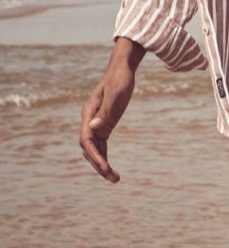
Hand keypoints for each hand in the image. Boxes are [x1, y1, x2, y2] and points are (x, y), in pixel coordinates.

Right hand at [79, 64, 135, 182]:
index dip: (95, 156)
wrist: (122, 69)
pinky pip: (101, 143)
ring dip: (102, 163)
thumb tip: (93, 129)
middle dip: (99, 164)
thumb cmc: (120, 80)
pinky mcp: (104, 123)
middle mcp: (89, 120)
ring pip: (95, 148)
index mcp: (89, 113)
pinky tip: (110, 167)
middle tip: (113, 178)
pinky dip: (104, 155)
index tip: (105, 168)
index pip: (87, 140)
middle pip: (89, 148)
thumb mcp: (116, 95)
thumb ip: (105, 113)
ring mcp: (96, 122)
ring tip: (114, 178)